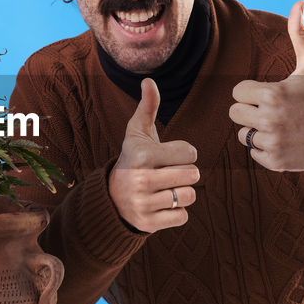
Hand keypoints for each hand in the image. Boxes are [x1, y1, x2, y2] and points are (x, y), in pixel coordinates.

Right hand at [109, 78, 199, 232]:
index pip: (190, 153)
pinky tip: (162, 205)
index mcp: (142, 155)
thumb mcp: (137, 132)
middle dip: (185, 173)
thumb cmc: (133, 158)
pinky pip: (183, 217)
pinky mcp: (148, 223)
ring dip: (183, 192)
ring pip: (189, 196)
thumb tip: (149, 80)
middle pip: (193, 175)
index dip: (183, 154)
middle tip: (168, 173)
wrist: (111, 197)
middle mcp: (141, 180)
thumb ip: (147, 107)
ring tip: (167, 188)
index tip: (167, 156)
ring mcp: (144, 203)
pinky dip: (177, 212)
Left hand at [228, 0, 303, 171]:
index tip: (269, 93)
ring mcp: (271, 142)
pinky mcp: (274, 161)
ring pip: (243, 134)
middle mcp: (269, 120)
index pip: (237, 92)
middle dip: (250, 110)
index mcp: (272, 95)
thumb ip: (300, 34)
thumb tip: (299, 2)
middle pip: (235, 113)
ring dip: (257, 129)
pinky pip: (253, 152)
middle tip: (273, 109)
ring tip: (280, 125)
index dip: (251, 91)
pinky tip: (284, 140)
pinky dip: (265, 148)